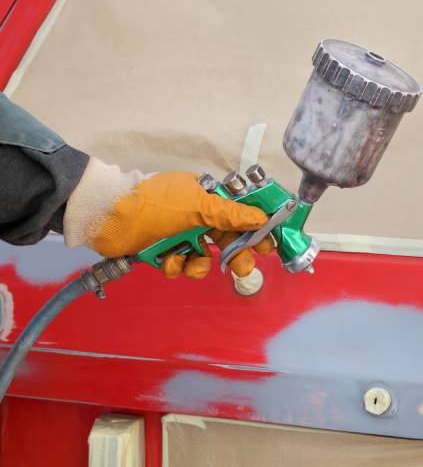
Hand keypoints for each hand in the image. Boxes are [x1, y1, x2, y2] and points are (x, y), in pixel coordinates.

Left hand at [87, 171, 272, 277]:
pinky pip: (181, 264)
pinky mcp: (165, 251)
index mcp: (206, 197)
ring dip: (199, 264)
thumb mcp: (197, 204)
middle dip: (235, 254)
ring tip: (190, 263)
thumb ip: (230, 213)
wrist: (111, 216)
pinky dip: (175, 266)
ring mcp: (180, 235)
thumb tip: (260, 216)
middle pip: (226, 238)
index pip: (239, 213)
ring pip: (204, 256)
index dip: (254, 228)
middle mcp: (196, 216)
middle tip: (244, 268)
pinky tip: (166, 260)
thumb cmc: (157, 203)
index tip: (267, 244)